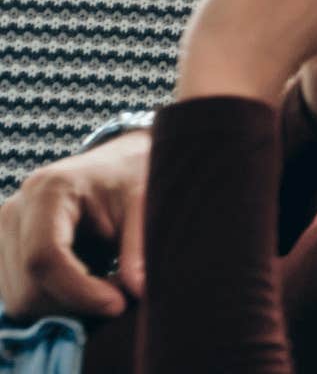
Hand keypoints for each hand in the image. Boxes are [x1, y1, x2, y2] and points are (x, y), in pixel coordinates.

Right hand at [0, 130, 150, 318]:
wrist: (116, 165)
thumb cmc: (131, 177)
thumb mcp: (146, 202)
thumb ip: (140, 244)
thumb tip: (138, 290)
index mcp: (49, 190)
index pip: (44, 258)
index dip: (79, 291)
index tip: (118, 304)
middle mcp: (14, 211)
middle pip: (27, 288)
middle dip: (77, 302)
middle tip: (122, 292)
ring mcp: (3, 234)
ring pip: (21, 300)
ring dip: (68, 306)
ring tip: (108, 283)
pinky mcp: (5, 253)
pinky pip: (21, 298)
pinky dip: (57, 302)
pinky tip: (88, 283)